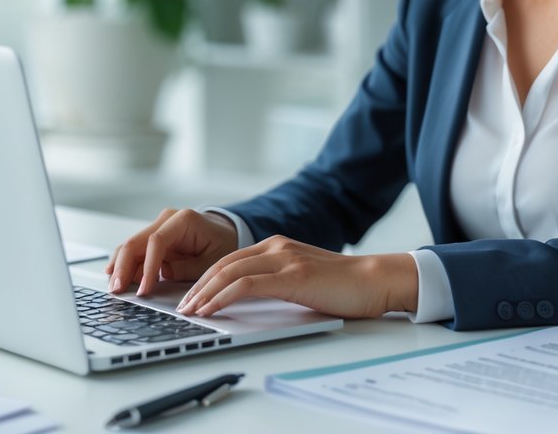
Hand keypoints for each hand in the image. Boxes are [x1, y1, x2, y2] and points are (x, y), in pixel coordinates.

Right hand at [104, 208, 238, 295]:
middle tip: (116, 290)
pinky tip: (118, 279)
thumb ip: (189, 268)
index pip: (156, 241)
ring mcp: (157, 227)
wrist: (224, 232)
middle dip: (123, 267)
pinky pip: (135, 252)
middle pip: (135, 242)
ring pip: (130, 247)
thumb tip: (163, 273)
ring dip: (120, 268)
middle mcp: (166, 220)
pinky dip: (126, 266)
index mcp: (184, 220)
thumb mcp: (214, 260)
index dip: (147, 266)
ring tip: (114, 289)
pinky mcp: (152, 239)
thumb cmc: (221, 244)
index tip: (143, 290)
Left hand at [176, 236, 418, 318]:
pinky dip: (224, 297)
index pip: (229, 260)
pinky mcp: (292, 275)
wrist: (375, 280)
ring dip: (204, 293)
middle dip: (197, 287)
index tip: (190, 297)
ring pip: (229, 272)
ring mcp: (284, 259)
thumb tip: (248, 302)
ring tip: (190, 312)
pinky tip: (213, 310)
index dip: (205, 279)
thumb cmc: (343, 286)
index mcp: (277, 246)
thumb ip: (277, 283)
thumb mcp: (302, 280)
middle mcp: (276, 247)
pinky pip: (247, 285)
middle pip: (223, 264)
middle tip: (182, 307)